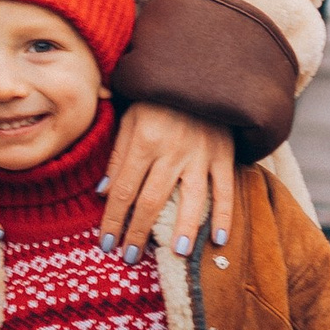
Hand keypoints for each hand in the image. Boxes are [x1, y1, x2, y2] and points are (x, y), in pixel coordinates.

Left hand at [99, 103, 234, 261]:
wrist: (199, 71)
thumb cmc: (158, 98)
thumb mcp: (130, 118)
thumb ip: (118, 155)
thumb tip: (104, 193)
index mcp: (144, 141)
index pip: (123, 190)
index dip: (113, 221)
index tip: (106, 244)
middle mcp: (172, 151)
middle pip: (152, 201)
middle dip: (138, 232)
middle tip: (131, 258)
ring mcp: (201, 155)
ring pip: (191, 200)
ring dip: (184, 230)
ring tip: (176, 254)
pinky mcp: (223, 155)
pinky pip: (224, 190)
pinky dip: (224, 215)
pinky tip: (220, 240)